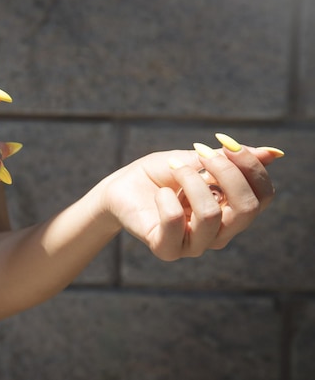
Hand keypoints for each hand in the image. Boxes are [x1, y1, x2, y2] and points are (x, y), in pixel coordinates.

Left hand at [99, 134, 282, 260]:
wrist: (120, 187)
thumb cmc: (160, 174)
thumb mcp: (196, 160)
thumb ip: (230, 160)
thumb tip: (273, 153)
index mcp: (232, 212)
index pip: (263, 197)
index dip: (251, 167)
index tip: (224, 144)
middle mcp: (220, 233)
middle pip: (247, 208)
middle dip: (225, 172)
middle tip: (199, 153)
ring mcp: (194, 245)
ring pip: (212, 215)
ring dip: (191, 181)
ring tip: (174, 169)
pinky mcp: (167, 249)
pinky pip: (176, 223)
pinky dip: (168, 199)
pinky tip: (161, 193)